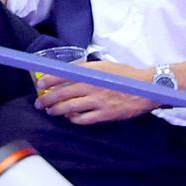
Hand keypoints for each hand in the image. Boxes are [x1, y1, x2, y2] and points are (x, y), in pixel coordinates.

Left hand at [35, 61, 157, 124]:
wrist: (145, 88)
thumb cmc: (125, 75)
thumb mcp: (104, 66)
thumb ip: (87, 70)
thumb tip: (68, 73)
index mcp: (91, 71)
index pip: (63, 74)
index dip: (48, 79)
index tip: (40, 83)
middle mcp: (92, 85)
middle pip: (62, 93)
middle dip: (46, 98)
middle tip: (39, 102)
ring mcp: (97, 101)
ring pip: (68, 108)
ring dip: (56, 110)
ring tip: (50, 111)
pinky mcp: (104, 114)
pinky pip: (82, 119)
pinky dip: (72, 119)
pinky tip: (69, 118)